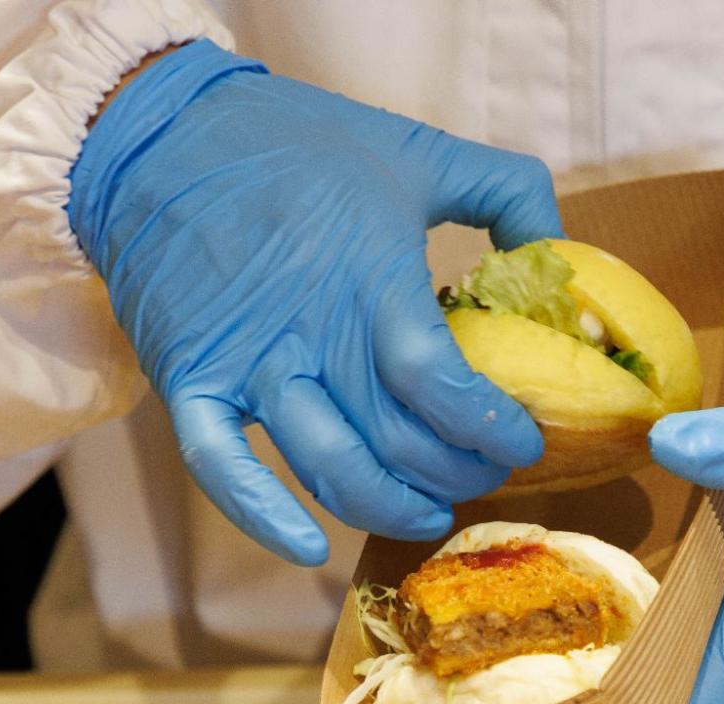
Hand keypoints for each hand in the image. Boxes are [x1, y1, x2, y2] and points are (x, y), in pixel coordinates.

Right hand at [68, 40, 559, 564]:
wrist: (160, 135)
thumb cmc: (297, 143)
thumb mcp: (415, 150)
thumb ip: (505, 191)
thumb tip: (563, 250)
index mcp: (368, 279)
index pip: (438, 385)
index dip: (488, 427)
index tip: (522, 439)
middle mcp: (308, 332)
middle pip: (395, 441)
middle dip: (456, 473)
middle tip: (485, 473)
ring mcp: (245, 365)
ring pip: (327, 467)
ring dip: (388, 507)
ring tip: (428, 512)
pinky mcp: (189, 383)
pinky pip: (221, 470)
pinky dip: (262, 517)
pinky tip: (308, 548)